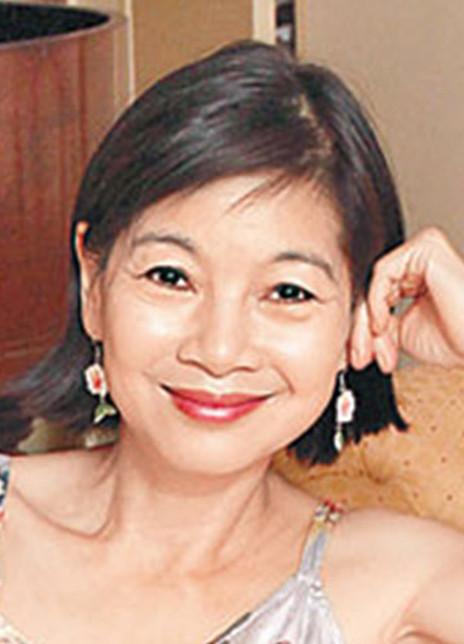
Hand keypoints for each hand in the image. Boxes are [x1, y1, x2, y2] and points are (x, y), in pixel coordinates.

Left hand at [349, 227, 463, 372]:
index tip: (359, 356)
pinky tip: (382, 324)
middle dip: (363, 328)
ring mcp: (423, 251)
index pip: (377, 295)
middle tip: (360, 356)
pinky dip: (376, 301)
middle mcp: (420, 261)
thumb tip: (356, 330)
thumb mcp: (403, 333)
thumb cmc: (457, 340)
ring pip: (375, 282)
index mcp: (417, 277)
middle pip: (373, 289)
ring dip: (368, 319)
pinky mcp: (425, 248)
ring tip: (377, 343)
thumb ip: (379, 324)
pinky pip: (383, 272)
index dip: (364, 328)